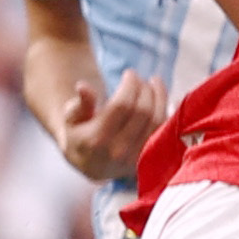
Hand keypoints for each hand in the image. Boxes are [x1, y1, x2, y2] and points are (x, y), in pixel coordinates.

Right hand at [50, 69, 168, 178]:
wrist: (89, 165)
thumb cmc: (79, 135)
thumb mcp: (70, 119)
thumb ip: (78, 104)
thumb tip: (82, 86)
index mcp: (96, 140)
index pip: (122, 106)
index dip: (130, 85)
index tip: (129, 73)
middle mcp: (118, 152)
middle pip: (142, 112)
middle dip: (144, 89)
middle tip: (140, 78)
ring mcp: (135, 159)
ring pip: (157, 121)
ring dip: (159, 97)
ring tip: (154, 83)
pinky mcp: (148, 160)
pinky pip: (164, 132)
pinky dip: (168, 112)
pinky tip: (163, 97)